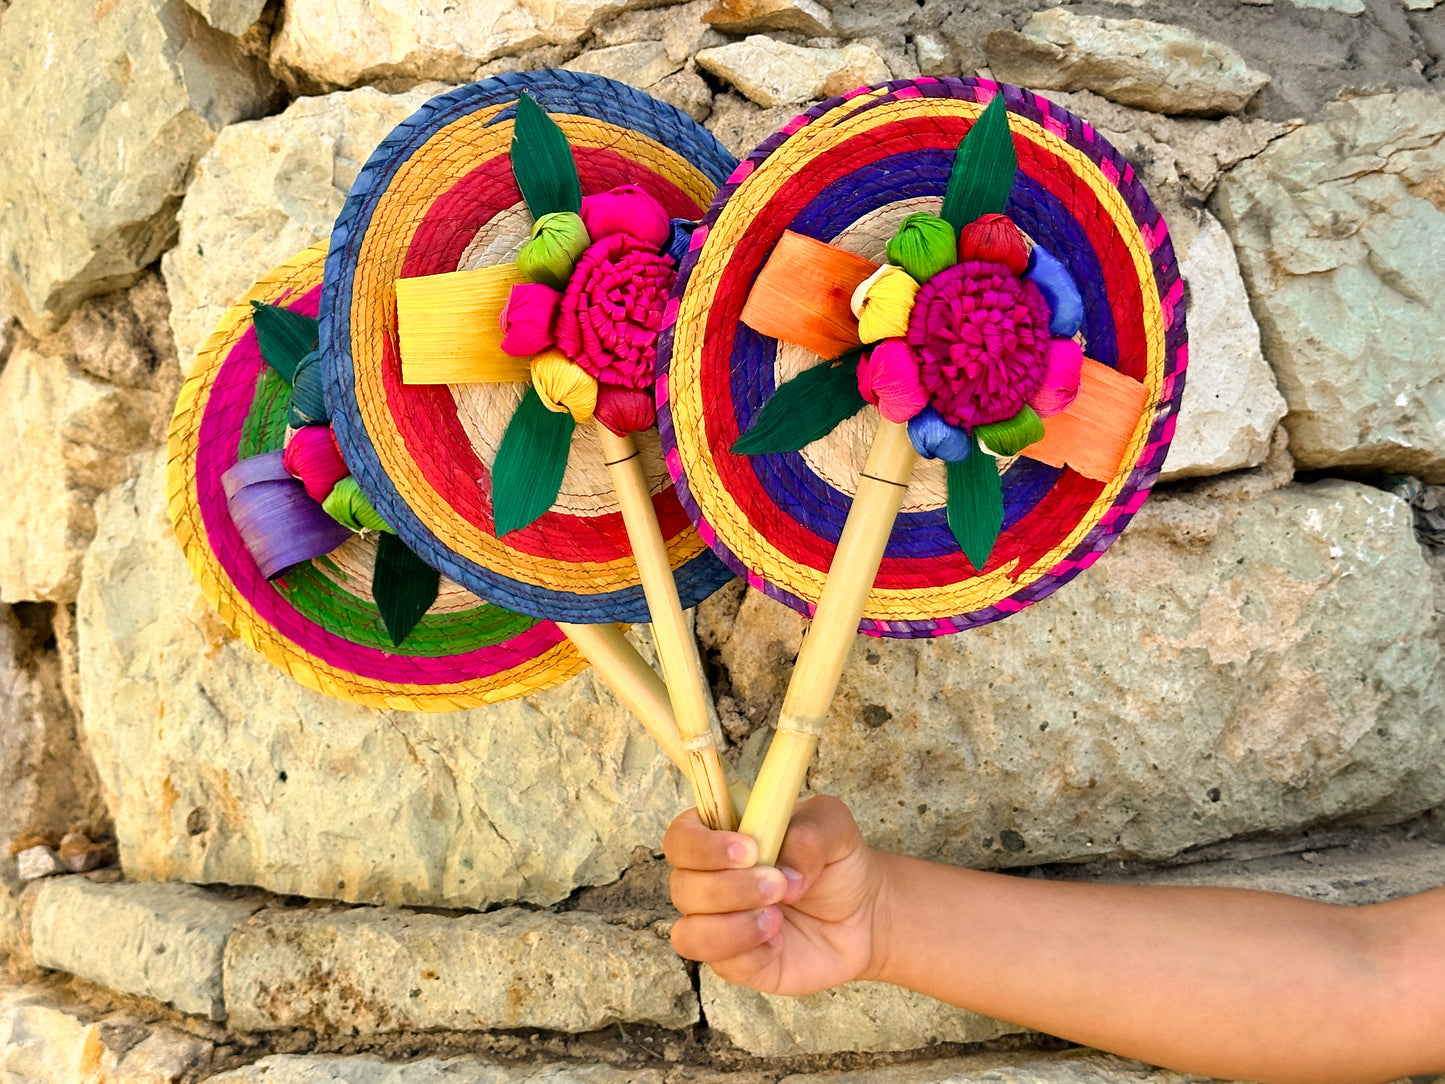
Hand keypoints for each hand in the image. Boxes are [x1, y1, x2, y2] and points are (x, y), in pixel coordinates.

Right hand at [664, 795, 889, 996]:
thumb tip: (784, 872)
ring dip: (731, 925)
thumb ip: (808, 835)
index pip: (681, 838)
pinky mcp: (738, 963)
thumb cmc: (837, 861)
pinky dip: (749, 952)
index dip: (702, 846)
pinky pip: (721, 964)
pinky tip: (779, 941)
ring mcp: (721, 925)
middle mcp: (712, 881)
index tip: (750, 850)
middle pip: (682, 886)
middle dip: (729, 887)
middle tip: (779, 885)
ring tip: (777, 917)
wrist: (866, 914)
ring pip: (689, 933)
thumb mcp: (833, 827)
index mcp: (722, 838)